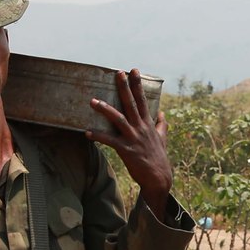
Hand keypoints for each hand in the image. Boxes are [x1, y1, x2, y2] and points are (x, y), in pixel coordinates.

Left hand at [87, 69, 172, 216]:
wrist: (159, 178)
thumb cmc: (159, 158)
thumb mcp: (163, 138)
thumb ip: (162, 125)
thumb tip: (162, 113)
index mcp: (148, 124)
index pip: (143, 100)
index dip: (138, 85)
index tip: (134, 70)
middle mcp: (141, 128)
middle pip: (131, 104)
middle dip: (124, 88)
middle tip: (118, 73)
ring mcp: (133, 138)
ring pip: (118, 119)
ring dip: (105, 109)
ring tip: (92, 101)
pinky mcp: (126, 150)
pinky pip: (110, 141)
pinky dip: (98, 136)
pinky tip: (87, 132)